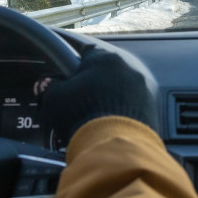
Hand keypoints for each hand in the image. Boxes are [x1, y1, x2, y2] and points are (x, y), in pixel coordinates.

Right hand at [41, 45, 157, 138]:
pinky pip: (133, 106)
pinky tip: (111, 125)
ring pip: (121, 88)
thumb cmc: (82, 115)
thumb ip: (49, 86)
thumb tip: (45, 84)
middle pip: (106, 71)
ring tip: (96, 115)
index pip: (86, 51)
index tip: (69, 73)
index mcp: (104, 58)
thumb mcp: (54, 98)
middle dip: (94, 82)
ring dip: (110, 97)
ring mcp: (143, 89)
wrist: (114, 146)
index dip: (74, 62)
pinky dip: (122, 112)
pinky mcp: (152, 109)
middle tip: (81, 98)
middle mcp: (128, 68)